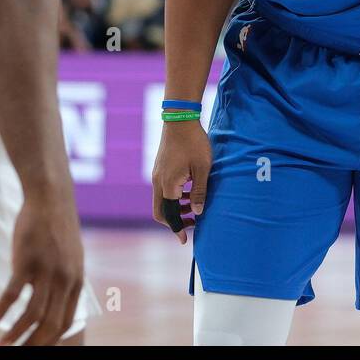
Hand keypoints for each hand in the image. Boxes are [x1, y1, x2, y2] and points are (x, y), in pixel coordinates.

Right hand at [0, 191, 84, 344]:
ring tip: (2, 346)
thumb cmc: (56, 229)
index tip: (35, 348)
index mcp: (76, 282)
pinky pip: (13, 293)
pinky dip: (2, 309)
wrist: (51, 197)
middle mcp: (64, 280)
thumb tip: (56, 302)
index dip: (49, 340)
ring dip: (16, 335)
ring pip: (33, 315)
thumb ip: (65, 281)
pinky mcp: (27, 260)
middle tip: (16, 354)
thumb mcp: (71, 258)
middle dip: (33, 345)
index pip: (65, 322)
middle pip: (51, 325)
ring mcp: (47, 271)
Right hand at [150, 120, 210, 244]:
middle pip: (160, 211)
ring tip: (194, 207)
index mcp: (168, 186)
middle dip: (174, 221)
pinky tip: (188, 191)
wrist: (179, 119)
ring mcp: (156, 174)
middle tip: (192, 223)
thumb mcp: (202, 169)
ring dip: (175, 208)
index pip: (169, 215)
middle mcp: (158, 182)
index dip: (177, 229)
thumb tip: (198, 213)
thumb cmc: (194, 143)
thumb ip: (199, 192)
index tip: (185, 240)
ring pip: (161, 200)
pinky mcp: (159, 167)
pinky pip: (163, 189)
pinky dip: (173, 196)